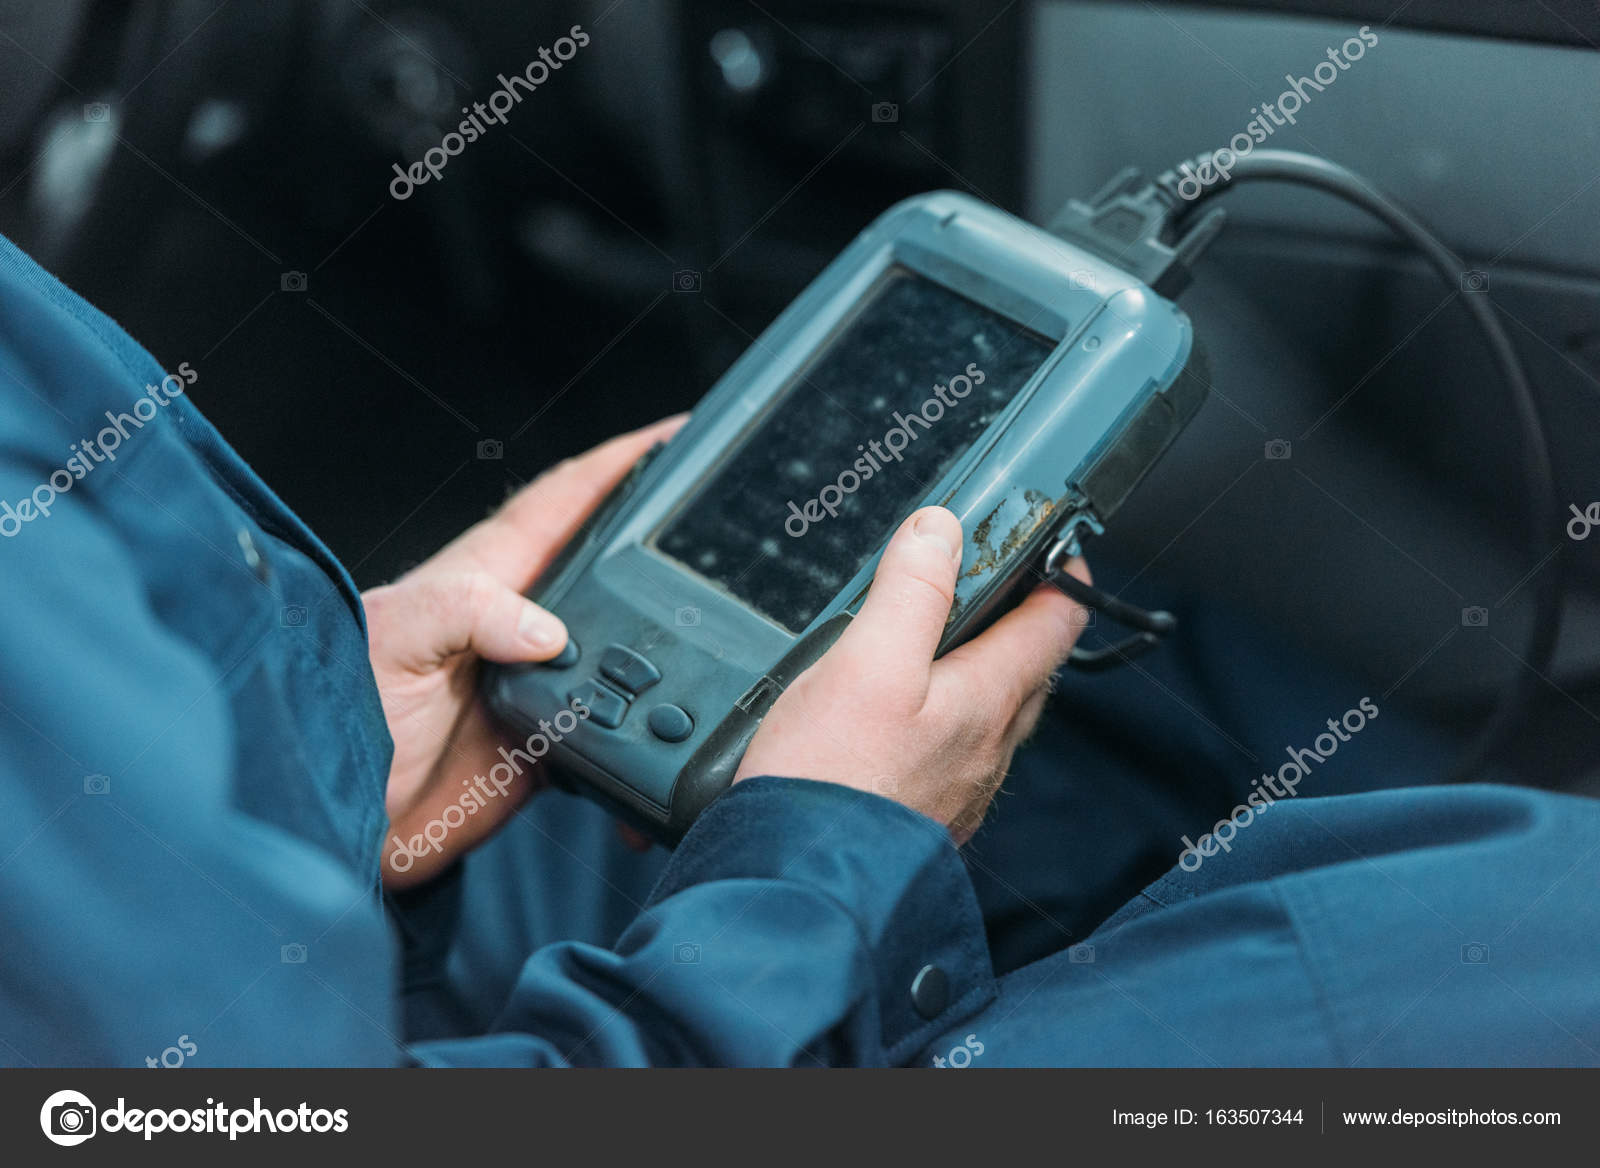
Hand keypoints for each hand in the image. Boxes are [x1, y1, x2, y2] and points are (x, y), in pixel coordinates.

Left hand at [368, 416, 683, 887]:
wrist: (336, 822)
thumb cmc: (336, 713)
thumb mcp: (393, 639)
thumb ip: (465, 612)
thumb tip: (548, 628)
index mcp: (486, 575)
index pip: (567, 498)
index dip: (623, 461)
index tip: (678, 431)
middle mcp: (518, 622)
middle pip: (610, 567)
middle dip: (664, 538)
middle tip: (722, 521)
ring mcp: (537, 681)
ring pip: (626, 646)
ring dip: (671, 639)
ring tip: (728, 624)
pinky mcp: (547, 741)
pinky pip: (618, 727)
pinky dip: (648, 733)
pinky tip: (671, 740)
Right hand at [735, 506, 1089, 842]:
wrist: (799, 884)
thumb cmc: (831, 781)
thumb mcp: (867, 662)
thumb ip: (911, 592)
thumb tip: (943, 532)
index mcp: (988, 699)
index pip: (1056, 623)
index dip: (1061, 574)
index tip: (1055, 542)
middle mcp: (989, 748)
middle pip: (1028, 669)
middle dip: (1019, 619)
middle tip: (991, 581)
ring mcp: (962, 787)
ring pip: (993, 714)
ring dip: (981, 671)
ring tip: (937, 642)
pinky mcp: (926, 814)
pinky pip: (958, 754)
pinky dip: (946, 719)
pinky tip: (901, 720)